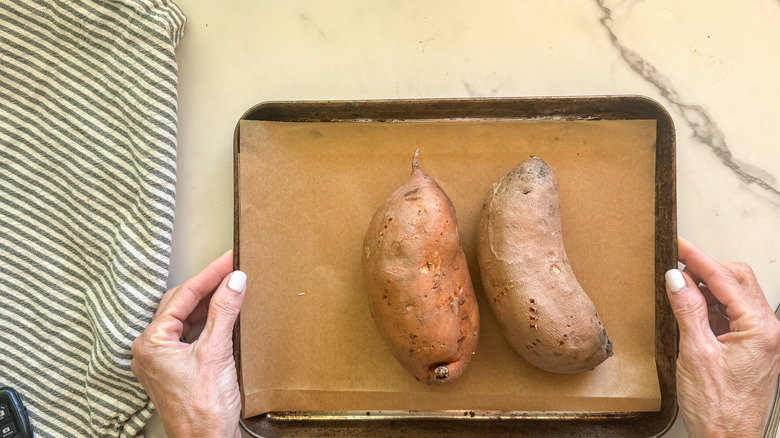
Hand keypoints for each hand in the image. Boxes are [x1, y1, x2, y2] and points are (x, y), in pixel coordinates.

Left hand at [131, 250, 245, 437]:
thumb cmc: (204, 411)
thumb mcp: (217, 353)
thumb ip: (225, 312)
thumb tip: (234, 280)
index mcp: (151, 343)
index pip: (183, 296)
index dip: (209, 275)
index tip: (229, 259)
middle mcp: (150, 350)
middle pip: (180, 304)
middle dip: (207, 286)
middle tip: (232, 269)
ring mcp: (161, 360)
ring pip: (184, 319)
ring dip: (208, 304)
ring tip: (231, 287)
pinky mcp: (174, 369)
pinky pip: (189, 335)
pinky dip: (207, 322)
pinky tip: (224, 315)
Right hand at [665, 237, 779, 437]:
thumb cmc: (718, 407)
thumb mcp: (694, 352)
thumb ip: (687, 309)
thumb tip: (677, 278)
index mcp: (761, 329)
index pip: (727, 280)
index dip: (699, 259)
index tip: (678, 244)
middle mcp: (769, 331)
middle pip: (738, 281)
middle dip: (707, 269)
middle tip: (676, 262)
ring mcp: (762, 340)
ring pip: (735, 296)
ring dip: (707, 288)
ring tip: (678, 287)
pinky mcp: (752, 348)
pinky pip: (732, 315)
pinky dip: (711, 307)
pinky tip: (690, 308)